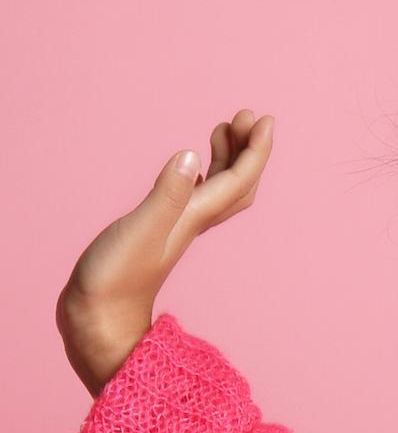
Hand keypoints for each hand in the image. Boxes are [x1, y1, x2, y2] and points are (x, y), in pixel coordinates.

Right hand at [57, 109, 273, 394]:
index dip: (255, 149)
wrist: (99, 317)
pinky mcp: (161, 232)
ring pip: (218, 188)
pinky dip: (203, 175)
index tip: (264, 119)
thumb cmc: (116, 277)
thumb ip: (167, 193)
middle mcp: (194, 220)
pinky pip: (196, 197)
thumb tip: (192, 155)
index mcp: (195, 216)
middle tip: (245, 115)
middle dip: (247, 148)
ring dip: (228, 157)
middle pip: (237, 181)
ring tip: (224, 128)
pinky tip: (192, 167)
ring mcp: (179, 227)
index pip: (239, 178)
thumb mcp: (142, 229)